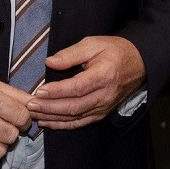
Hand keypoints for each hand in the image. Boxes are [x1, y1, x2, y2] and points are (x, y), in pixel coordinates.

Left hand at [30, 36, 145, 130]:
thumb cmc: (115, 51)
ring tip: (34, 114)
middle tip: (31, 105)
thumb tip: (50, 62)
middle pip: (74, 106)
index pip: (77, 87)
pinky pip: (80, 122)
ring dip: (53, 118)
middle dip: (49, 108)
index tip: (39, 91)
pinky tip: (48, 122)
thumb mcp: (93, 43)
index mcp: (104, 75)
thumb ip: (71, 53)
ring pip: (75, 117)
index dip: (57, 91)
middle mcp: (104, 95)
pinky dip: (63, 125)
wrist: (138, 63)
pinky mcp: (102, 113)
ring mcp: (104, 107)